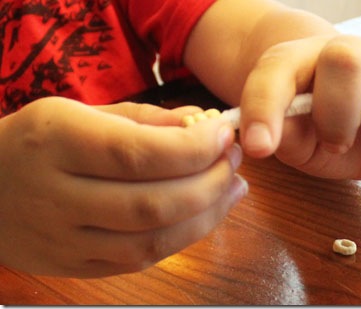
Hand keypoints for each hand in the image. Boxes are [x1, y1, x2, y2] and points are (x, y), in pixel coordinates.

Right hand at [0, 97, 246, 277]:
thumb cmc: (38, 140)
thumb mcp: (81, 112)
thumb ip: (144, 120)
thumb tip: (202, 125)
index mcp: (56, 142)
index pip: (138, 154)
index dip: (193, 149)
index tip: (224, 135)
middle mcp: (56, 196)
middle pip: (151, 203)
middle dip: (209, 183)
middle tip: (233, 162)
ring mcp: (63, 241)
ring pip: (151, 242)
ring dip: (206, 216)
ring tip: (233, 189)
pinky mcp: (72, 268)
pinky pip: (138, 261)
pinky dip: (181, 239)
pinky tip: (203, 215)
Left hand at [239, 35, 360, 185]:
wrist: (354, 138)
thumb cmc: (317, 133)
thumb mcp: (291, 141)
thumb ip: (279, 134)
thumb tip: (265, 140)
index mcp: (302, 65)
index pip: (276, 73)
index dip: (265, 109)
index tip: (260, 148)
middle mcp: (350, 56)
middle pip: (345, 57)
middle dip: (337, 112)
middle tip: (336, 140)